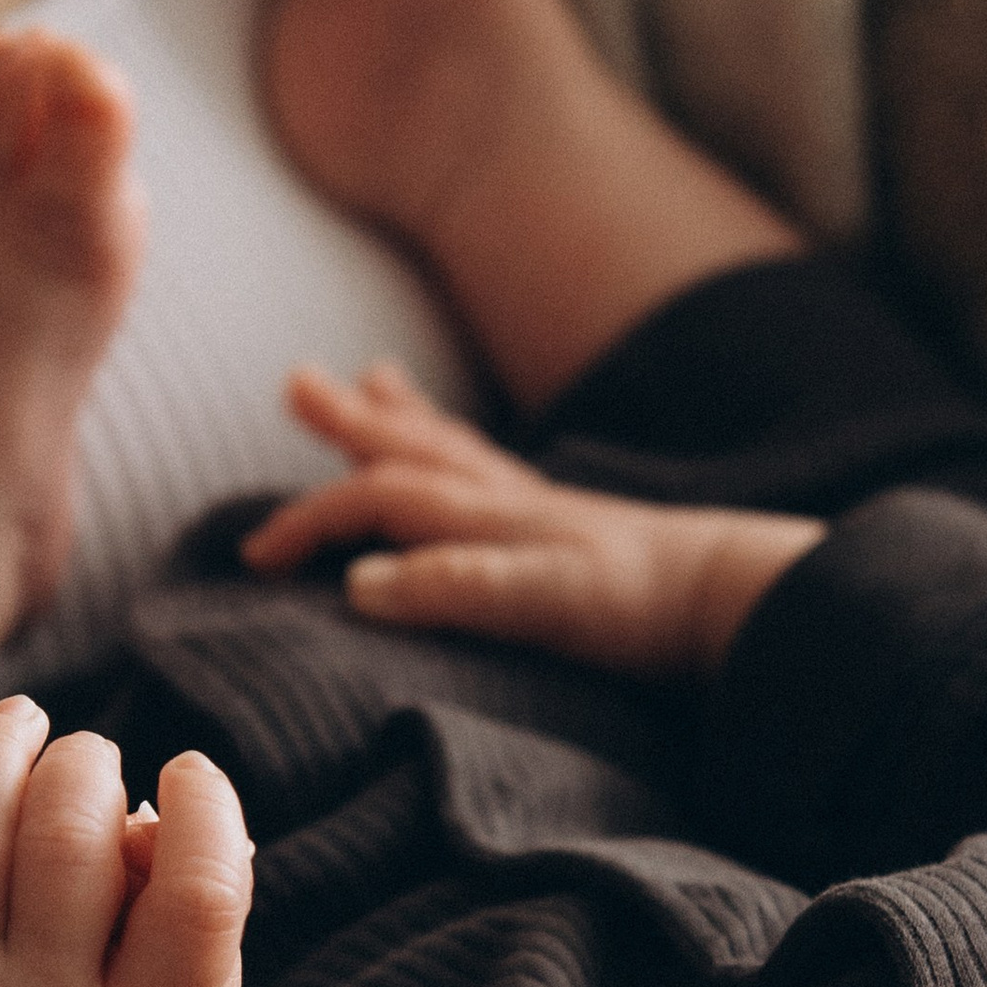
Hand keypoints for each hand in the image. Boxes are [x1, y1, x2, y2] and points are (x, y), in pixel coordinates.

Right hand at [243, 361, 823, 668]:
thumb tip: (360, 586)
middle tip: (297, 384)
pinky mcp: (573, 527)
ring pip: (452, 448)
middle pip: (410, 448)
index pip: (375, 503)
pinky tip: (470, 457)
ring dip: (404, 415)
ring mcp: (540, 507)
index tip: (253, 560)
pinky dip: (465, 448)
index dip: (309, 525)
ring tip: (372, 377)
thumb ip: (452, 589)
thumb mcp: (541, 605)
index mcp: (486, 517)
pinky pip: (498, 470)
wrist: (734, 596)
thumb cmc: (639, 610)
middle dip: (349, 422)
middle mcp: (505, 500)